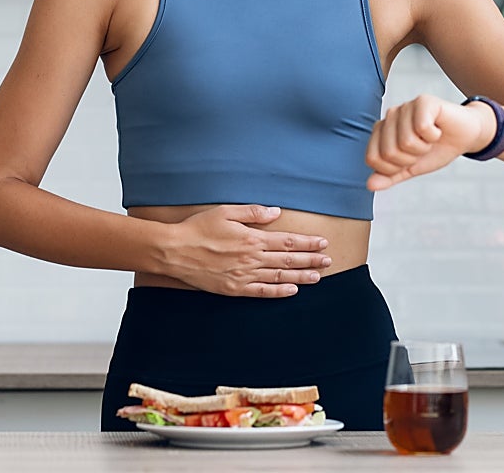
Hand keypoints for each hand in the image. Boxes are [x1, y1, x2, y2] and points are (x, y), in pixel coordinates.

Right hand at [165, 205, 331, 297]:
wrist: (174, 251)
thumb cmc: (198, 228)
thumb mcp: (226, 212)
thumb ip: (253, 213)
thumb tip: (276, 212)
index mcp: (251, 238)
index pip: (287, 241)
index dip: (307, 243)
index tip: (323, 242)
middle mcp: (251, 258)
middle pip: (288, 260)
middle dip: (311, 260)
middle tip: (328, 261)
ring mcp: (243, 275)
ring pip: (279, 277)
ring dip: (301, 277)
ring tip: (318, 277)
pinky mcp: (234, 289)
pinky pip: (261, 292)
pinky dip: (279, 292)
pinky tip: (292, 291)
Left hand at [365, 94, 491, 190]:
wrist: (465, 136)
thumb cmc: (437, 149)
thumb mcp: (411, 168)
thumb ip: (390, 176)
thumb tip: (369, 185)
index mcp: (381, 131)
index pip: (372, 159)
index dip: (394, 168)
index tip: (410, 160)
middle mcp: (390, 116)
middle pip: (388, 152)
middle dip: (411, 159)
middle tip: (423, 148)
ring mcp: (405, 107)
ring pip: (406, 142)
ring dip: (424, 147)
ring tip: (430, 138)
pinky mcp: (423, 101)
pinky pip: (422, 128)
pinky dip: (434, 136)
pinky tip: (438, 129)